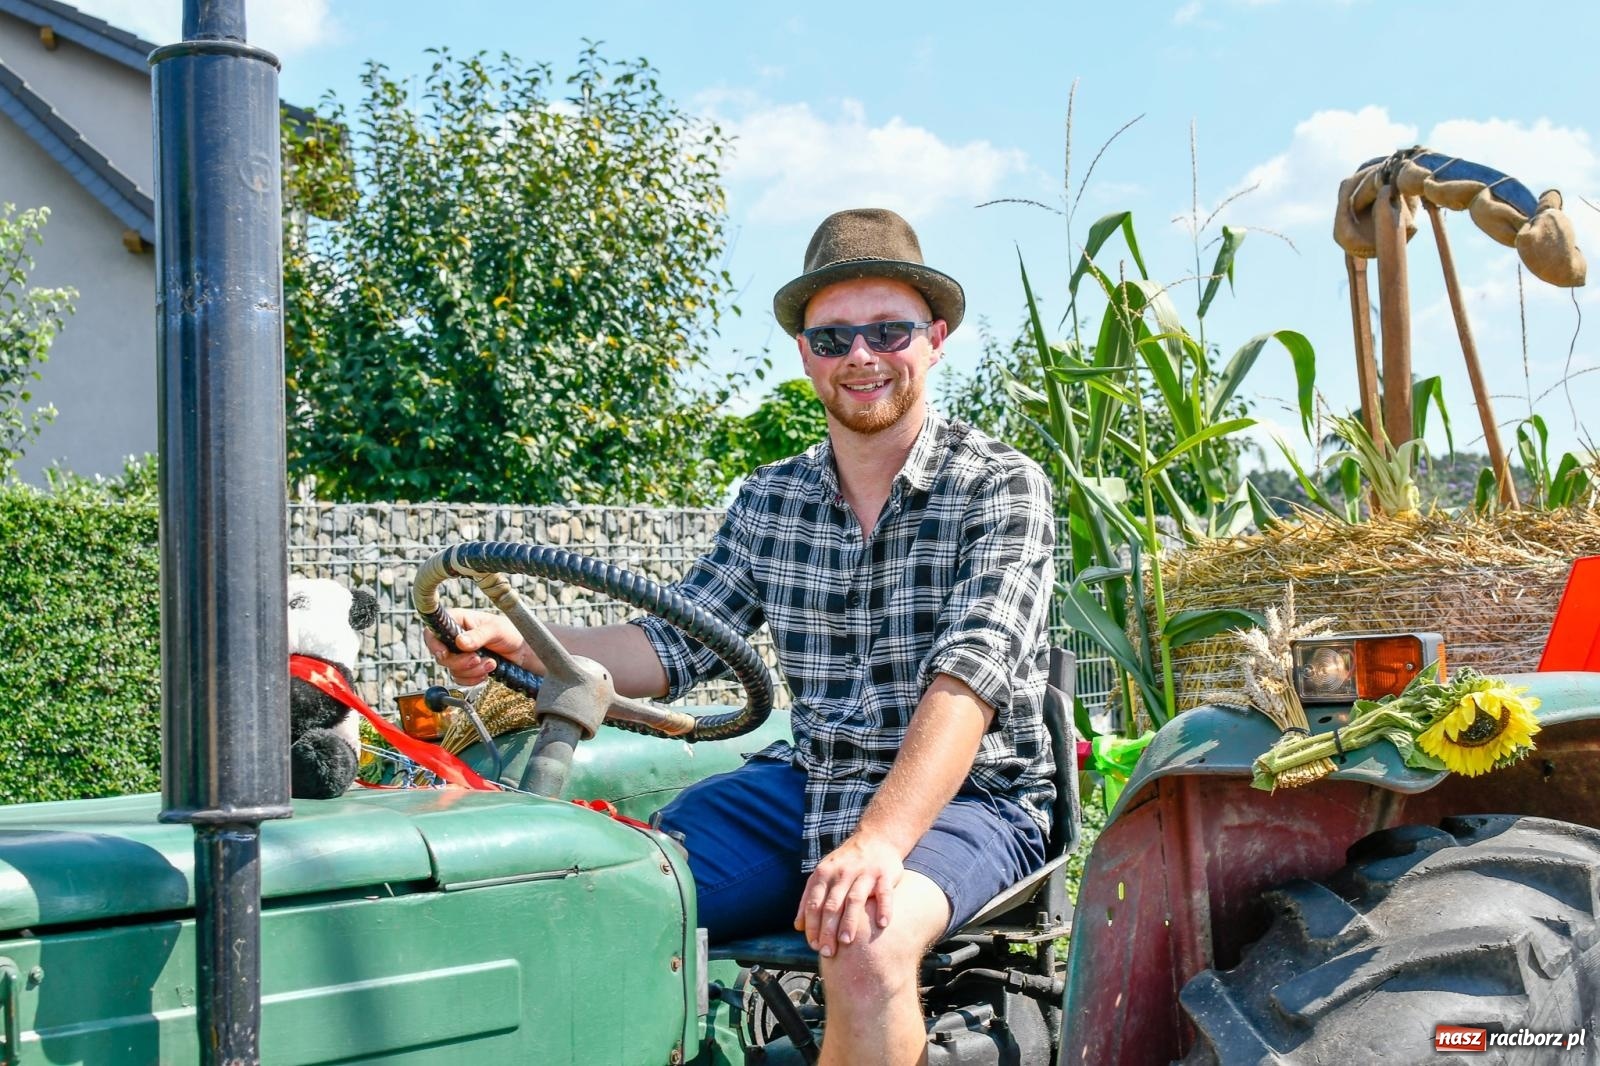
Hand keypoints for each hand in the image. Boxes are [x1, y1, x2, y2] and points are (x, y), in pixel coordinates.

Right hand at [420, 609, 527, 685]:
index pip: (434, 630)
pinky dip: (474, 679)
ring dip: (471, 671)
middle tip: (477, 659)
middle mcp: (456, 636)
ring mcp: (461, 653)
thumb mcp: (496, 629)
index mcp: (458, 620)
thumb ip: (479, 635)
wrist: (525, 652)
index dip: (434, 643)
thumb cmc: (512, 632)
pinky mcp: (467, 667)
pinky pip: (461, 679)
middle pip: (441, 654)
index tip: (444, 653)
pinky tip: (487, 671)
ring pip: (452, 669)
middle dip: (460, 661)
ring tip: (491, 663)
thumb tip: (461, 642)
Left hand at [793, 832, 903, 957]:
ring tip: (846, 942)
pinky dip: (884, 908)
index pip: (814, 903)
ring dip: (849, 921)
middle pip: (832, 905)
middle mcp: (843, 873)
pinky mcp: (884, 875)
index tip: (813, 945)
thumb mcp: (824, 873)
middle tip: (827, 951)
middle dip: (827, 930)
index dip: (812, 925)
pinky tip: (882, 924)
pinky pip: (885, 893)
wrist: (876, 838)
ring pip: (854, 899)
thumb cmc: (846, 863)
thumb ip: (810, 898)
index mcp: (824, 873)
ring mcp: (864, 873)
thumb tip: (798, 927)